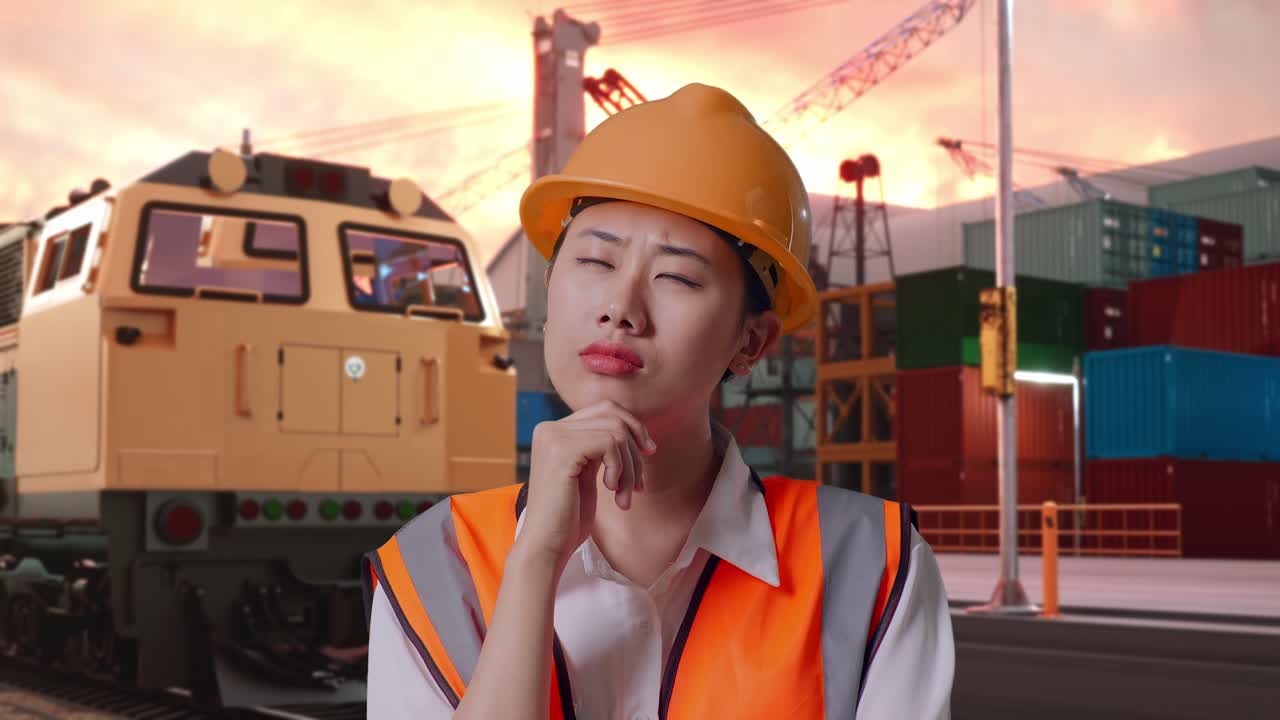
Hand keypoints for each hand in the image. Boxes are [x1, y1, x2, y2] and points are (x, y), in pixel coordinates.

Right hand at [518, 399, 656, 569]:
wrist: (547, 546)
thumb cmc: (568, 517)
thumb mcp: (588, 472)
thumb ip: (601, 447)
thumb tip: (639, 432)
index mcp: (554, 431)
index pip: (605, 409)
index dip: (633, 428)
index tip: (648, 454)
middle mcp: (549, 428)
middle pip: (613, 416)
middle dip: (635, 449)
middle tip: (638, 483)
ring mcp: (553, 437)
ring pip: (616, 431)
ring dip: (630, 467)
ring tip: (624, 495)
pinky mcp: (562, 451)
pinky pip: (610, 443)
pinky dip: (620, 469)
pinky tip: (610, 491)